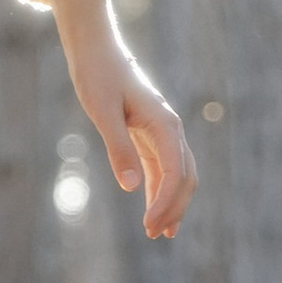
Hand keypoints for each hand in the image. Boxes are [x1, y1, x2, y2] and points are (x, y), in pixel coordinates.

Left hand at [47, 0, 195, 240]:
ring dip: (173, 202)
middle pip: (185, 177)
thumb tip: (132, 188)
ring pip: (178, 173)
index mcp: (164, 125)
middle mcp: (170, 128)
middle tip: (154, 235)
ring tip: (161, 232)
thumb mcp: (103, 112)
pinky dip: (162, 189)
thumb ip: (119, 149)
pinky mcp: (150, 131)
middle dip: (174, 208)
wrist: (96, 48)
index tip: (148, 228)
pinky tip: (153, 207)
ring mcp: (163, 130)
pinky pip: (163, 166)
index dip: (165, 204)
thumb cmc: (97, 75)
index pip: (174, 174)